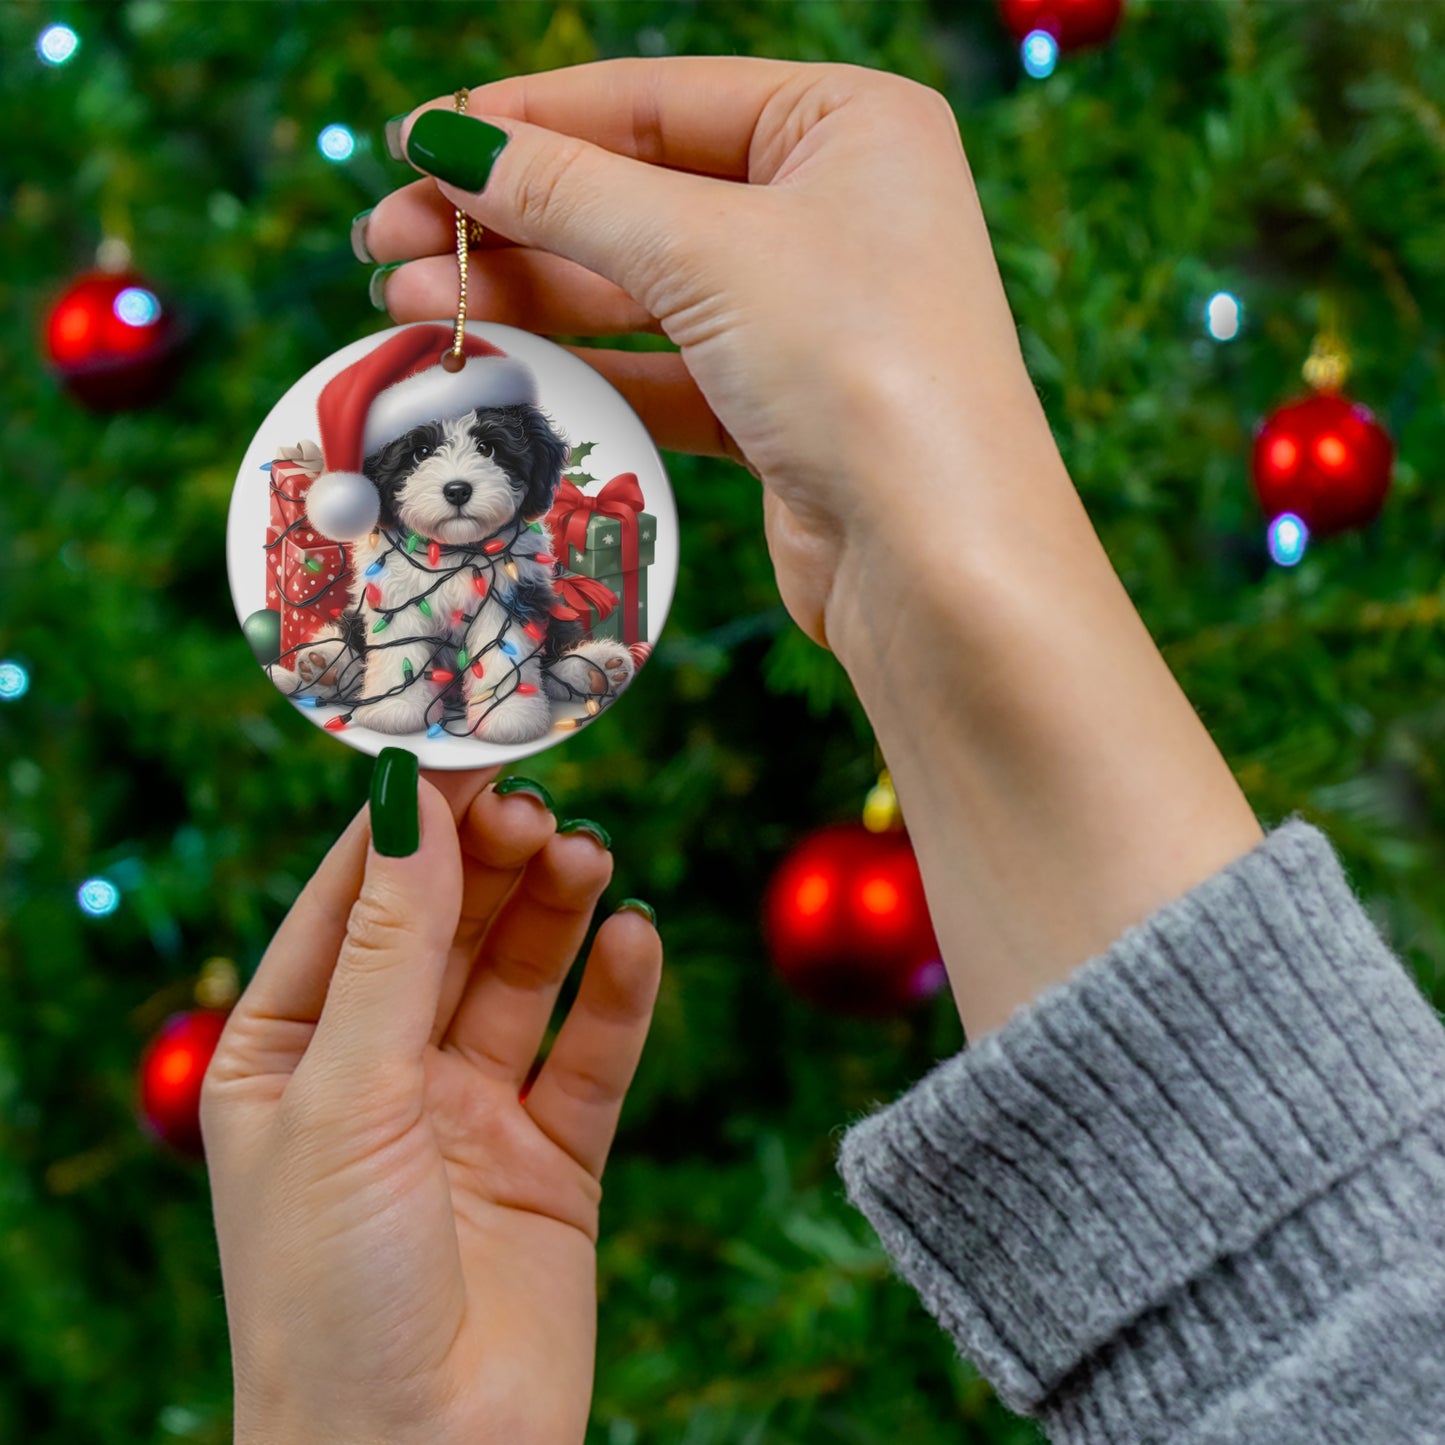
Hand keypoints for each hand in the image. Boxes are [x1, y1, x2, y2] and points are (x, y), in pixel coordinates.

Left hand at [201, 762, 661, 1444]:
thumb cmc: (331, 1293)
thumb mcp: (346, 1095)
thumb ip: (392, 946)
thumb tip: (412, 800)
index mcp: (289, 1052)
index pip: (353, 900)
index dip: (410, 820)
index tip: (468, 742)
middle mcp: (380, 1072)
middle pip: (447, 926)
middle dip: (490, 861)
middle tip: (540, 804)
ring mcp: (469, 1113)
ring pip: (522, 977)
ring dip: (555, 911)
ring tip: (588, 858)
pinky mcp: (552, 1160)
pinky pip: (591, 1055)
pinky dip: (617, 995)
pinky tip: (635, 941)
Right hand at [362, 56, 1049, 650]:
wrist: (938, 561)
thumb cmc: (858, 367)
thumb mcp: (707, 251)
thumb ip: (571, 193)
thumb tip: (449, 141)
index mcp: (847, 125)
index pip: (655, 100)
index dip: (527, 120)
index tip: (415, 142)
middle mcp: (834, 209)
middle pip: (637, 194)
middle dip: (509, 218)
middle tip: (386, 240)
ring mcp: (808, 314)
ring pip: (640, 288)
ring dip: (527, 294)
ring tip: (406, 303)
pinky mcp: (782, 407)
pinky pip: (662, 369)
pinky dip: (582, 367)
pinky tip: (492, 363)